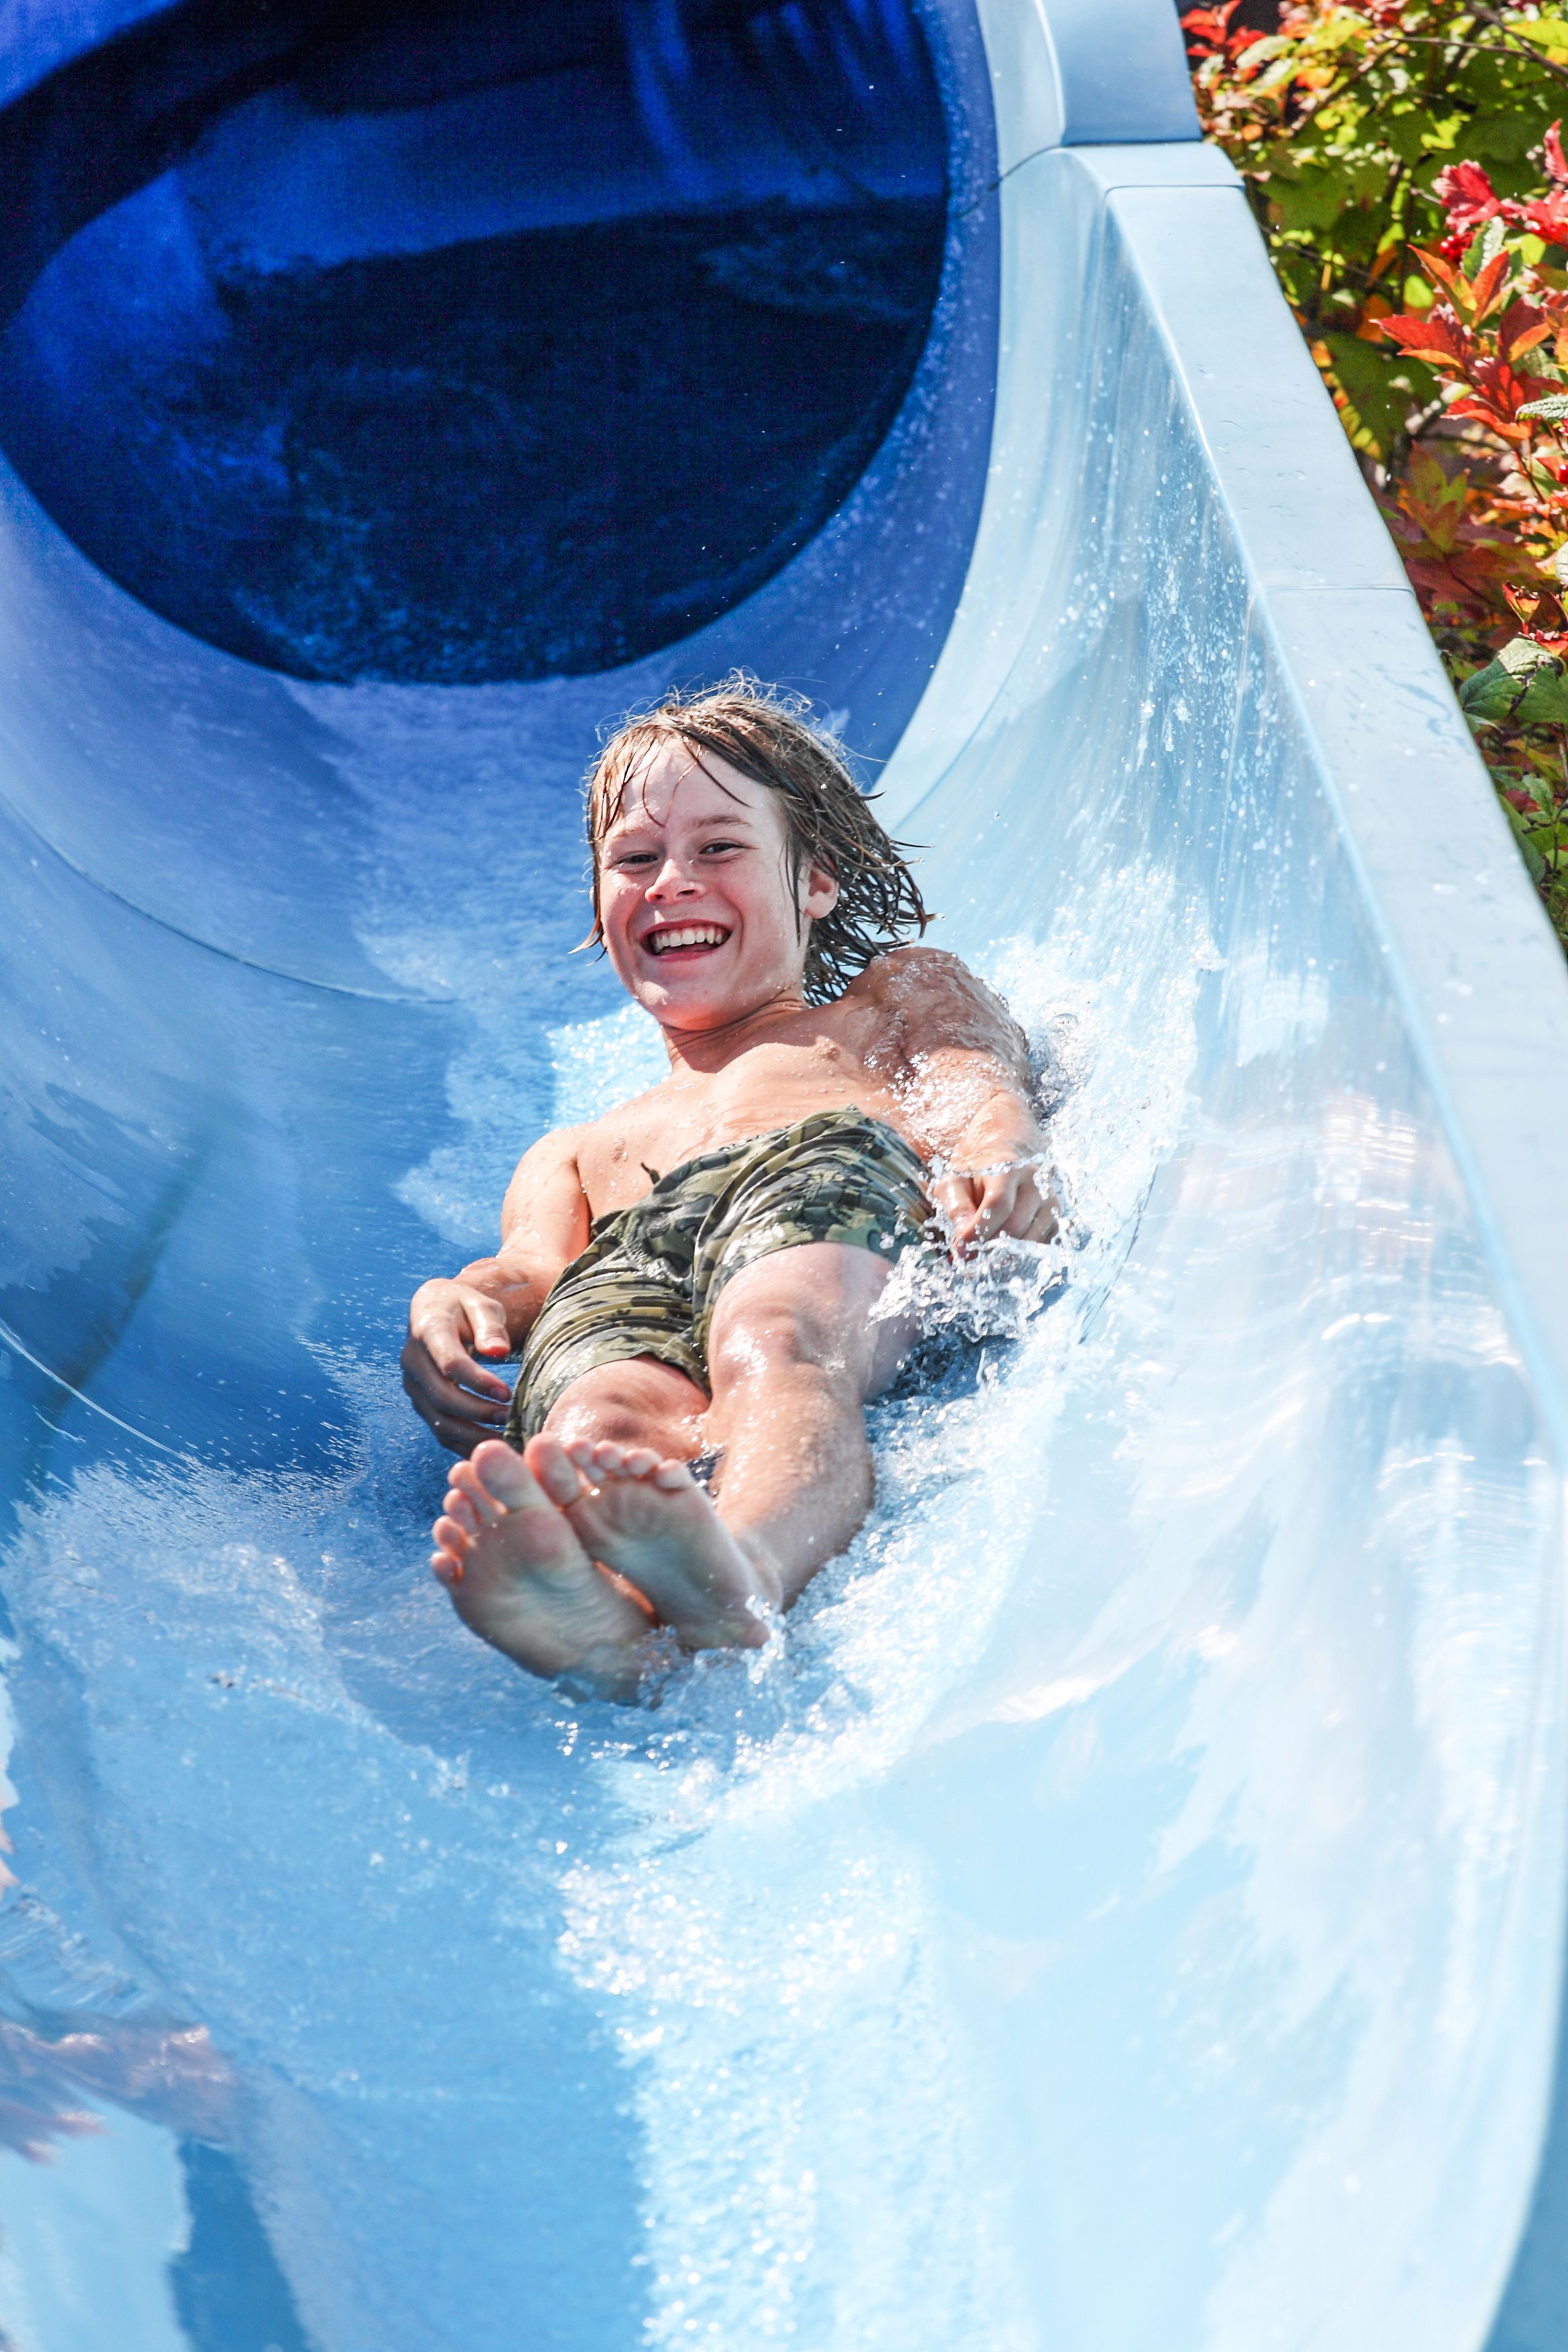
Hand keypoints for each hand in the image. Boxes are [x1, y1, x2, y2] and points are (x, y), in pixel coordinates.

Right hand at [402, 1279, 514, 1454]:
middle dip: (478, 1412)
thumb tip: (498, 1352)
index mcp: (428, 1329)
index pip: (450, 1363)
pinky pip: (440, 1430)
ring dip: (473, 1434)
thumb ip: (489, 1324)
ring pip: (439, 1420)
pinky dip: (466, 1443)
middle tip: (511, 1417)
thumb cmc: (464, 1307)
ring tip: (507, 1437)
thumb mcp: (480, 1303)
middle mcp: (413, 1360)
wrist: (435, 1310)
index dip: (478, 1381)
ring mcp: (413, 1385)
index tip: (507, 1393)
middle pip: (442, 1396)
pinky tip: (493, 1445)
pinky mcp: (421, 1403)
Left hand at [930, 1158, 1059, 1257]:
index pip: (999, 1204)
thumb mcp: (955, 1182)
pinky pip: (1039, 1246)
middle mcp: (1035, 1181)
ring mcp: (1050, 1200)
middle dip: (988, 1246)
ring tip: (982, 1251)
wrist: (1001, 1159)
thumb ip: (957, 1207)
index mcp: (1008, 1167)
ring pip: (1029, 1240)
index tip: (961, 1247)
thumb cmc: (974, 1175)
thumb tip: (964, 1240)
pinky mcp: (1056, 1218)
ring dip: (1003, 1253)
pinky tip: (1001, 1247)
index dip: (978, 1230)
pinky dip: (1018, 1253)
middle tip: (968, 1255)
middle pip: (1015, 1226)